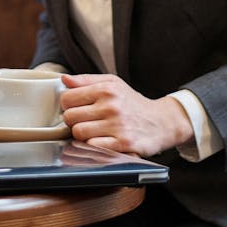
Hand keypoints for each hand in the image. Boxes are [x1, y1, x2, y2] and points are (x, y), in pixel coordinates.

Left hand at [59, 73, 192, 156]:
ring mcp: (117, 126)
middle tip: (85, 121)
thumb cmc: (133, 103)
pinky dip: (93, 146)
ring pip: (78, 133)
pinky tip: (101, 141)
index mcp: (107, 89)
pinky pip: (93, 146)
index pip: (67, 98)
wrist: (162, 122)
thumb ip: (86, 80)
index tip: (76, 108)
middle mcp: (111, 106)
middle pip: (70, 117)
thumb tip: (64, 80)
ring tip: (93, 131)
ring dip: (82, 135)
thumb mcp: (113, 84)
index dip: (68, 105)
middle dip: (74, 120)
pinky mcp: (123, 144)